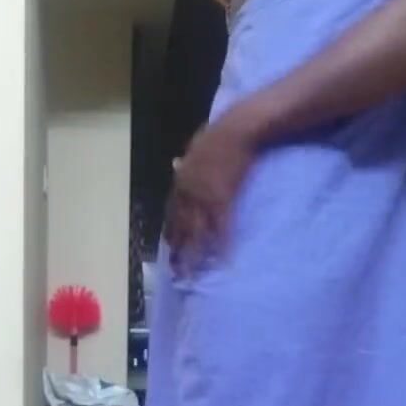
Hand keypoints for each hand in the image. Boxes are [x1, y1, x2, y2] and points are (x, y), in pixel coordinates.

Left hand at [164, 112, 256, 272]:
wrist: (236, 130)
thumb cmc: (218, 134)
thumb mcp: (195, 147)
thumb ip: (187, 161)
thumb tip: (177, 165)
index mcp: (181, 181)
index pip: (172, 210)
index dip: (171, 228)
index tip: (170, 243)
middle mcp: (188, 193)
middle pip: (180, 226)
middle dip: (177, 250)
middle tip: (175, 270)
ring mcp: (204, 199)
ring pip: (196, 233)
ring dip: (193, 256)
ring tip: (191, 275)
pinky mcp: (222, 201)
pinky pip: (220, 228)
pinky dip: (220, 246)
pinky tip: (221, 261)